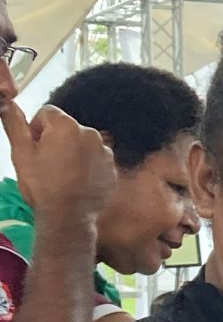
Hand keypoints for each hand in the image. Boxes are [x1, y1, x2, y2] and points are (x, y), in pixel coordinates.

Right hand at [0, 102, 115, 227]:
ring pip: (81, 144)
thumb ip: (14, 124)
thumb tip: (8, 103)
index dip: (36, 129)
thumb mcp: (21, 153)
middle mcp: (90, 134)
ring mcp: (105, 152)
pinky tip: (76, 181)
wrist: (69, 217)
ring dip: (71, 152)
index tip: (35, 148)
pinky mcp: (112, 168)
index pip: (47, 113)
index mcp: (66, 125)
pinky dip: (86, 166)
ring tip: (62, 174)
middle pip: (66, 128)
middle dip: (55, 140)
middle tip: (47, 164)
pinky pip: (95, 159)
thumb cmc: (42, 185)